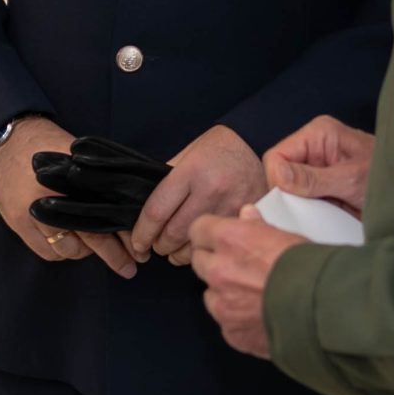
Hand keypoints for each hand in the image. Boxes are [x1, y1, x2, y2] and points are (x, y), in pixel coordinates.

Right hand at [0, 116, 137, 278]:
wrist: (5, 140)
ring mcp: (36, 212)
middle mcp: (57, 196)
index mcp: (77, 178)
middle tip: (130, 267)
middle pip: (93, 236)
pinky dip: (61, 252)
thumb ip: (99, 180)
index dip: (126, 233)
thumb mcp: (78, 154)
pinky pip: (48, 252)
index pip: (109, 212)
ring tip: (90, 245)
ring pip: (71, 250)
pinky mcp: (19, 223)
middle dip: (115, 255)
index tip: (140, 246)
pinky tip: (66, 241)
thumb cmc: (46, 143)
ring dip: (85, 252)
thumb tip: (130, 207)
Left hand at [128, 125, 268, 265]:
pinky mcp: (246, 218)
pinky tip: (197, 245)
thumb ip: (166, 181)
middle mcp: (211, 191)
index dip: (142, 232)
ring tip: (173, 250)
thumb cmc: (217, 148)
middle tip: (156, 246)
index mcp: (191, 172)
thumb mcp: (186, 155)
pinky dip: (203, 249)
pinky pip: (218, 243)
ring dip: (179, 253)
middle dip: (159, 245)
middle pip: (174, 234)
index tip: (137, 242)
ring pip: (196, 245)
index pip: (157, 212)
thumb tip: (145, 213)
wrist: (256, 141)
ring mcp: (231, 207)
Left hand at [188, 207, 305, 358]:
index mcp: (229, 239)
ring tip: (253, 295)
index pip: (198, 229)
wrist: (327, 312)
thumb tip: (246, 216)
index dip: (209, 233)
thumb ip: (258, 227)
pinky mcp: (232, 333)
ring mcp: (223, 305)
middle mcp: (219, 271)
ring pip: (210, 294)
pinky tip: (260, 317)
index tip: (218, 237)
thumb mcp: (288, 236)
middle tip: (238, 266)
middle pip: (199, 261)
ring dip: (224, 293)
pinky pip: (226, 323)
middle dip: (214, 261)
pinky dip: (238, 320)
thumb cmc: (312, 270)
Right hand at [262, 115, 374, 216]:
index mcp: (318, 134)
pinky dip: (308, 213)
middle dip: (289, 195)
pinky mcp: (321, 188)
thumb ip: (313, 179)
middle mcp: (313, 149)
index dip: (279, 180)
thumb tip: (279, 176)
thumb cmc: (390, 179)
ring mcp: (317, 169)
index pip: (276, 156)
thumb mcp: (351, 180)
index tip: (294, 201)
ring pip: (288, 190)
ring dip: (299, 206)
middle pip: (279, 173)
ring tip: (320, 215)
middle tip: (308, 211)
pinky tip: (322, 218)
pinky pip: (301, 201)